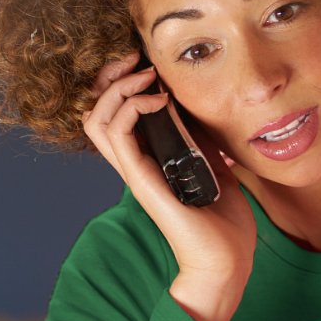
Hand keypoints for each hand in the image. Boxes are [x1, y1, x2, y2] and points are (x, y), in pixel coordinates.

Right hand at [81, 52, 256, 320]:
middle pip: (94, 111)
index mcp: (148, 158)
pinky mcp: (142, 180)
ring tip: (146, 77)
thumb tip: (199, 108)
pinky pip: (118, 134)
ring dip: (117, 89)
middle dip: (109, 77)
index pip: (114, 113)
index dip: (120, 82)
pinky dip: (132, 107)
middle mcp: (134, 163)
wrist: (226, 260)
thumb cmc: (223, 220)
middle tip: (136, 60)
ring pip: (96, 120)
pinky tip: (159, 100)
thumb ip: (200, 139)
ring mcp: (134, 171)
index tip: (146, 63)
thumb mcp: (214, 165)